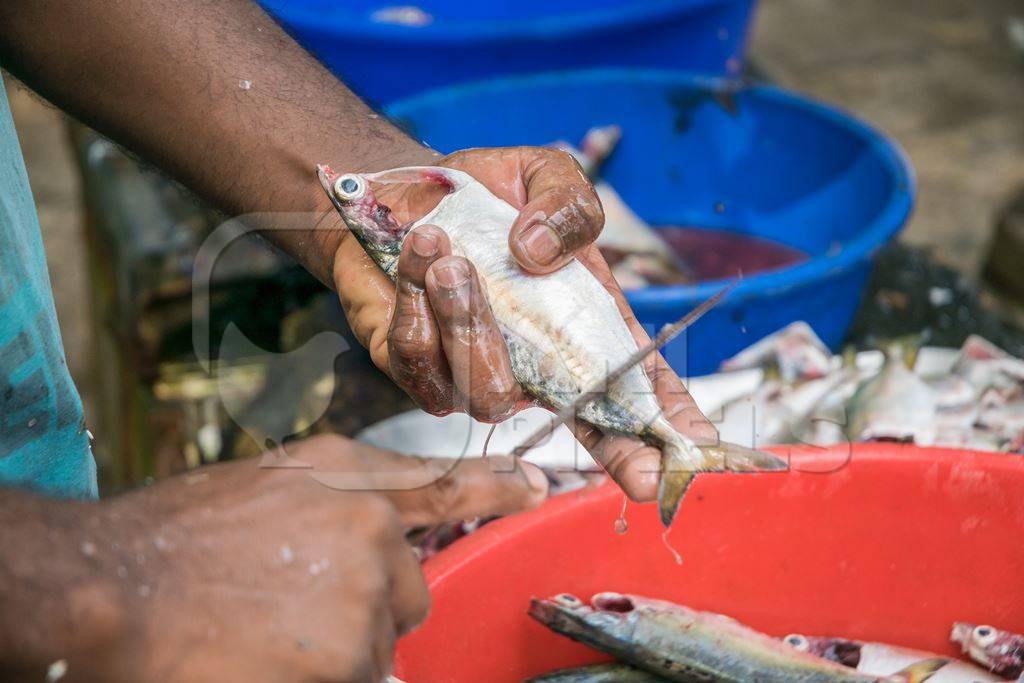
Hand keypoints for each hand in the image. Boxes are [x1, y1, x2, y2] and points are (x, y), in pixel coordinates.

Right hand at [27, 435, 545, 681]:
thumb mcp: (270, 480)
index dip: (496, 485)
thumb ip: (346, 490)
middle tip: (298, 604)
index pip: (444, 486)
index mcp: (352, 488)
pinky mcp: (348, 660)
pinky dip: (323, 673)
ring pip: (377, 643)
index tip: (539, 486)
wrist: (117, 586)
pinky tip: (271, 656)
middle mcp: (372, 540)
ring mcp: (363, 602)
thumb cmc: (182, 535)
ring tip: (270, 630)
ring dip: (338, 648)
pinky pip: (359, 675)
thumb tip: (390, 523)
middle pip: (408, 591)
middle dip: (369, 605)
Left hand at [330, 147, 715, 501]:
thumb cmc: (482, 193)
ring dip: (470, 323)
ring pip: (489, 392)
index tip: (693, 442)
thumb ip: (568, 206)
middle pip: (572, 418)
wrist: (401, 191)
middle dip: (601, 436)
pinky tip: (417, 257)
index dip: (664, 415)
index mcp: (578, 322)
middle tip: (616, 433)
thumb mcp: (543, 177)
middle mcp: (531, 360)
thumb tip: (539, 255)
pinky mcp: (417, 369)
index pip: (630, 383)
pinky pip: (421, 363)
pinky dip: (417, 306)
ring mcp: (473, 374)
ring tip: (449, 258)